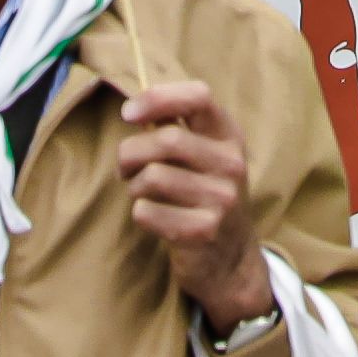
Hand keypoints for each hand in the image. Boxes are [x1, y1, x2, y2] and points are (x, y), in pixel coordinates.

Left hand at [111, 74, 268, 326]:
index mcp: (228, 136)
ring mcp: (221, 199)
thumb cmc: (203, 196)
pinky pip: (146, 212)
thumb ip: (175, 127)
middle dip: (130, 153)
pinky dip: (140, 214)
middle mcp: (231, 164)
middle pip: (165, 140)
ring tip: (143, 195)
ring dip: (134, 187)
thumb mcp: (203, 156)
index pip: (198, 97)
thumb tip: (135, 107)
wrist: (230, 259)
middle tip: (125, 168)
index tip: (129, 113)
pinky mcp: (203, 231)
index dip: (157, 98)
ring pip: (151, 177)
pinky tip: (154, 219)